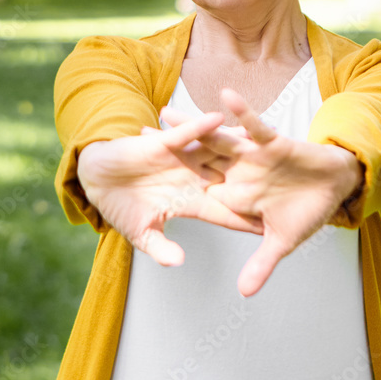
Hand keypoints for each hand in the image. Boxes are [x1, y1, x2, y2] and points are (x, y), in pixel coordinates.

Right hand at [77, 112, 262, 266]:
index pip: (224, 212)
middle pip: (230, 179)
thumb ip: (160, 247)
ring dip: (238, 145)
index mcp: (189, 202)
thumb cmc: (118, 206)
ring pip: (215, 152)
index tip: (271, 227)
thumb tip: (178, 261)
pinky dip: (201, 127)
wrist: (94, 179)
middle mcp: (191, 178)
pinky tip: (221, 118)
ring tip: (266, 138)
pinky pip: (186, 134)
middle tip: (286, 179)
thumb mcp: (141, 233)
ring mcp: (179, 160)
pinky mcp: (162, 143)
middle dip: (256, 180)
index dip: (246, 219)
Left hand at [160, 87, 362, 296]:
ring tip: (166, 111)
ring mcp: (253, 156)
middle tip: (138, 139)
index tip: (140, 187)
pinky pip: (253, 126)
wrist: (337, 187)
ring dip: (194, 124)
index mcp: (235, 195)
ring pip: (216, 138)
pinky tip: (225, 97)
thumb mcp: (282, 241)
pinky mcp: (273, 143)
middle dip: (169, 149)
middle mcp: (238, 172)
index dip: (170, 189)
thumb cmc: (309, 212)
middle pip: (196, 159)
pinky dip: (241, 112)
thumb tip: (245, 293)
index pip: (198, 192)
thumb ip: (262, 264)